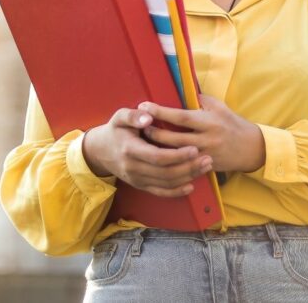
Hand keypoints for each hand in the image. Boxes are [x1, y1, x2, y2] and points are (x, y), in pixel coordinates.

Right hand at [82, 107, 212, 197]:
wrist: (100, 151)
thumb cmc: (115, 130)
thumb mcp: (119, 117)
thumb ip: (133, 115)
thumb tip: (148, 117)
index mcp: (130, 149)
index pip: (157, 157)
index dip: (177, 155)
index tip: (194, 149)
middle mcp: (133, 168)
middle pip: (165, 172)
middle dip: (189, 167)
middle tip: (208, 159)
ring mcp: (137, 179)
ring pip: (166, 183)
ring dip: (188, 177)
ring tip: (205, 167)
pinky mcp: (140, 185)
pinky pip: (160, 192)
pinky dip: (176, 192)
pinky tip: (191, 185)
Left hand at [139, 95, 264, 173]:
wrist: (251, 148)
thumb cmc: (232, 123)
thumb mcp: (219, 107)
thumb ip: (199, 100)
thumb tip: (179, 91)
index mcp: (209, 121)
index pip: (180, 117)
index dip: (161, 112)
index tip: (144, 106)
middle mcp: (206, 139)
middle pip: (174, 138)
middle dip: (154, 132)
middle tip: (138, 126)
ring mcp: (205, 155)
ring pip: (175, 155)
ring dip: (158, 148)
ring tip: (143, 141)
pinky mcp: (204, 167)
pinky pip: (183, 166)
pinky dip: (169, 162)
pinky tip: (156, 158)